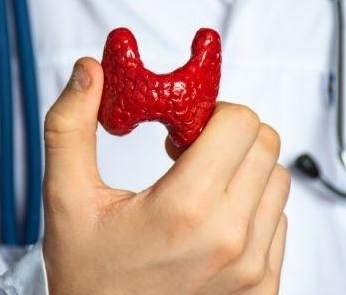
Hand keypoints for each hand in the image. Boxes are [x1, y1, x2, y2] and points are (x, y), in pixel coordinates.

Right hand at [42, 58, 289, 294]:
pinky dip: (253, 206)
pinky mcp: (263, 286)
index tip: (185, 128)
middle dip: (230, 134)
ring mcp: (252, 267)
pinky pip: (278, 220)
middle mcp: (230, 239)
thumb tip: (88, 72)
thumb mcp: (67, 199)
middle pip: (265, 143)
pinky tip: (215, 220)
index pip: (240, 122)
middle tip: (191, 152)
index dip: (213, 112)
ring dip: (244, 169)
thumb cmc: (88, 277)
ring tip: (202, 186)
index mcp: (185, 208)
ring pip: (277, 179)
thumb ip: (71, 128)